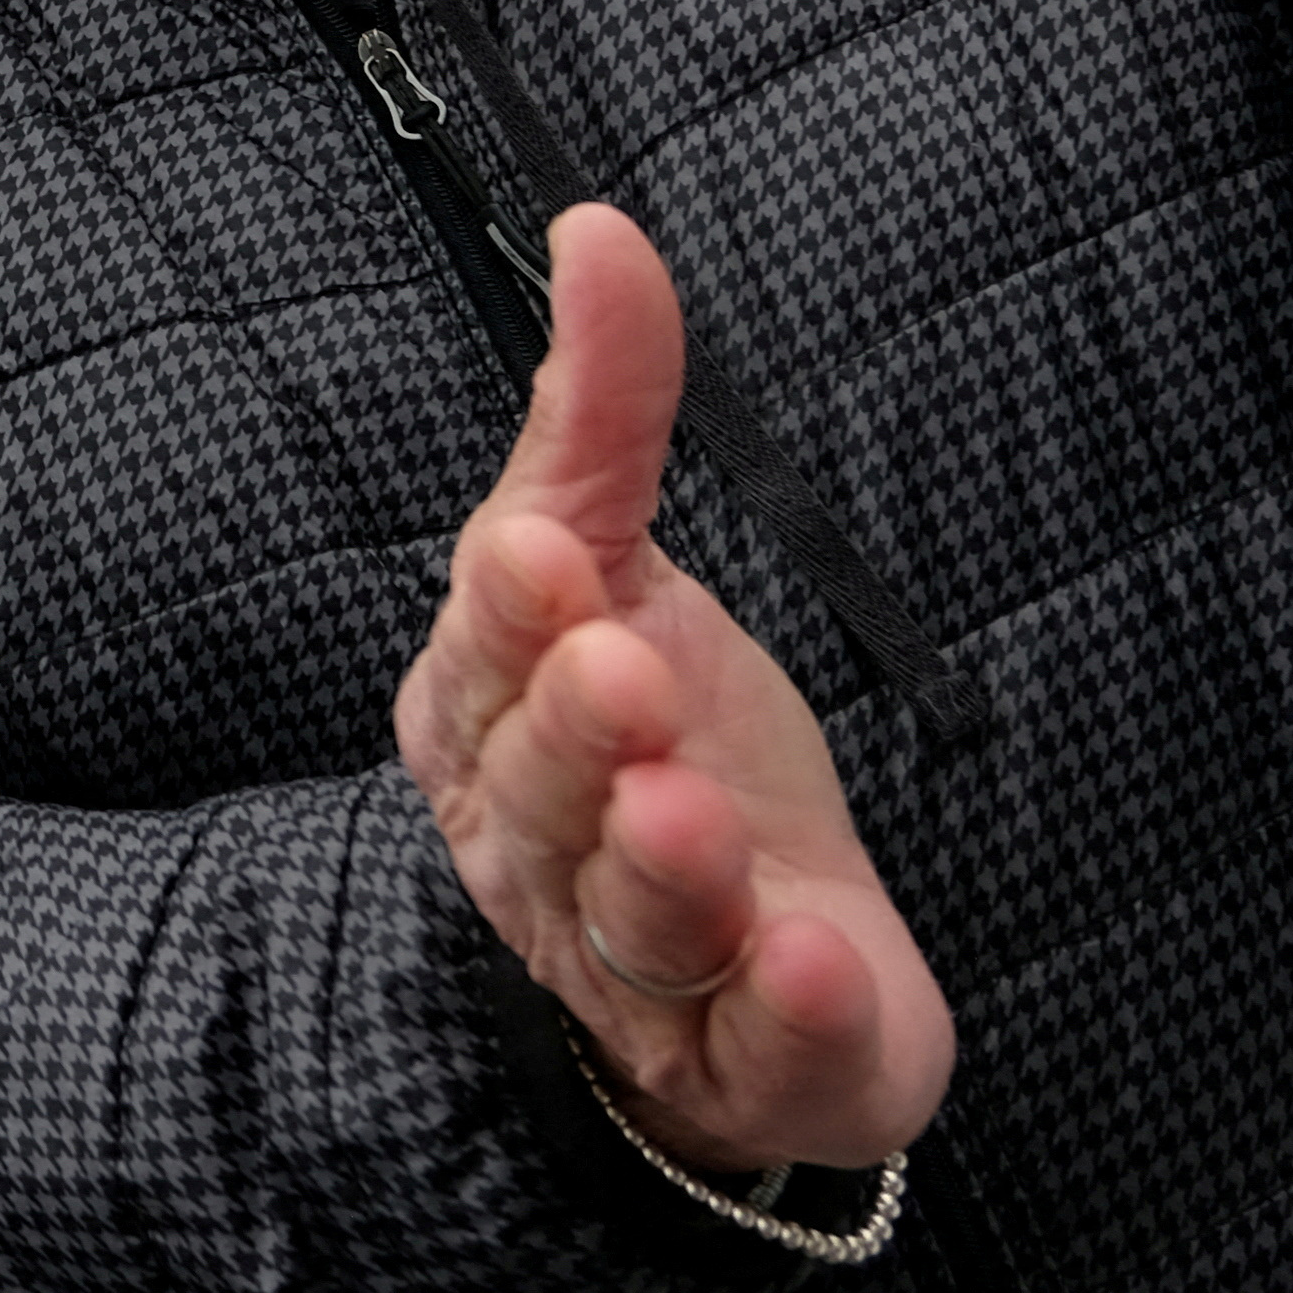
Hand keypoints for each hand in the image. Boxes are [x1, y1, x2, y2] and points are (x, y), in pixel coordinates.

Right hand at [393, 206, 954, 1176]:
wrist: (761, 967)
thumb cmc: (671, 741)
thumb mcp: (632, 565)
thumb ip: (604, 411)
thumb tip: (595, 224)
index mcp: (489, 721)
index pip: (483, 662)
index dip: (511, 615)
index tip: (546, 555)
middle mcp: (544, 852)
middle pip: (545, 795)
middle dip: (580, 736)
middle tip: (622, 674)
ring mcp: (642, 975)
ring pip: (638, 926)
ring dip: (664, 872)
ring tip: (696, 824)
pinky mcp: (753, 1067)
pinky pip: (755, 1051)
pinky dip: (778, 1015)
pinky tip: (809, 966)